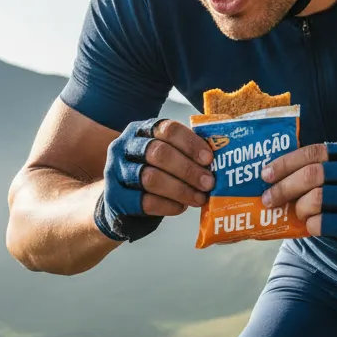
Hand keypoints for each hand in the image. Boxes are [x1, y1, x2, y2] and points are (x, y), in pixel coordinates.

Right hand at [98, 118, 215, 241]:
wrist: (120, 201)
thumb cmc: (152, 174)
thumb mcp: (164, 156)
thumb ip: (184, 152)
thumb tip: (222, 157)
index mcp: (142, 130)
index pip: (167, 129)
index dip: (190, 143)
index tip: (209, 158)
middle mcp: (124, 147)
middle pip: (159, 153)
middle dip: (188, 169)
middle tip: (209, 182)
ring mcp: (116, 171)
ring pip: (151, 178)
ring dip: (181, 189)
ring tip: (200, 198)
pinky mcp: (115, 197)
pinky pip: (145, 201)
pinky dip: (168, 205)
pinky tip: (181, 207)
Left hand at [260, 142, 336, 262]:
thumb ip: (333, 169)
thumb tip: (284, 175)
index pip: (315, 152)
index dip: (286, 162)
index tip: (266, 173)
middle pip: (311, 175)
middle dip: (283, 187)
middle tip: (268, 198)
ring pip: (315, 198)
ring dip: (298, 207)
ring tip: (295, 213)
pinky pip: (324, 223)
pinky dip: (310, 225)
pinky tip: (310, 226)